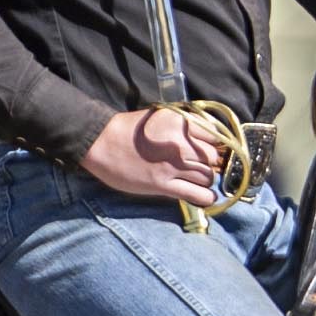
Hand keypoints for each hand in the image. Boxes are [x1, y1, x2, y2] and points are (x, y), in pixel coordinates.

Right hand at [84, 107, 231, 201]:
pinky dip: (206, 198)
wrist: (100, 142)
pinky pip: (197, 195)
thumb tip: (208, 138)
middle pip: (214, 158)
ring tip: (198, 181)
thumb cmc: (128, 129)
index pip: (215, 137)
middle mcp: (181, 144)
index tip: (212, 151)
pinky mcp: (163, 185)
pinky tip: (204, 197)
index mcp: (181, 124)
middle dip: (212, 164)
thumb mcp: (160, 117)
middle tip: (202, 167)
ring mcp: (173, 166)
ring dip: (207, 181)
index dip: (216, 146)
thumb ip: (184, 125)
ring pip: (208, 177)